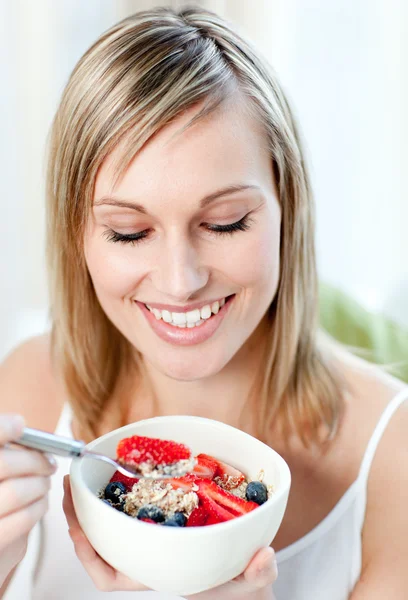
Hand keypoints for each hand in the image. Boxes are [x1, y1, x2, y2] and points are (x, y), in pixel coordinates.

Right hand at [0, 414, 55, 585]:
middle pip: (5, 464)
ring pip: (16, 492)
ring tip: (44, 484)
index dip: (4, 428)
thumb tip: (19, 428)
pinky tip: (39, 503)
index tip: (20, 425)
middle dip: (35, 461)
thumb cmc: (0, 496)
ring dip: (40, 485)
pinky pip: (23, 520)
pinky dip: (37, 508)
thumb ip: (3, 451)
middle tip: (49, 463)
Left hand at [63, 475, 277, 597]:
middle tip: (71, 486)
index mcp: (160, 572)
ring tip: (85, 476)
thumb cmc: (241, 581)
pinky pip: (136, 504)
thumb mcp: (252, 580)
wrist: (247, 570)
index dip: (89, 555)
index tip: (76, 529)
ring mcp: (156, 535)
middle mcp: (151, 553)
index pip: (112, 576)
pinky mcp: (167, 516)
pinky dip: (125, 489)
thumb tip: (263, 556)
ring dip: (98, 501)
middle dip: (81, 518)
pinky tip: (123, 470)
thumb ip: (258, 573)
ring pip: (115, 523)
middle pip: (103, 543)